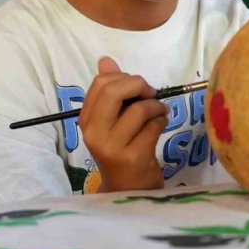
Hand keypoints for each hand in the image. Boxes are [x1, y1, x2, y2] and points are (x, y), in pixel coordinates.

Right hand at [78, 57, 167, 191]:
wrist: (129, 188)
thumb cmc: (121, 148)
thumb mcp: (112, 120)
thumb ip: (110, 90)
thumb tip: (105, 60)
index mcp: (86, 120)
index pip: (100, 84)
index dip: (124, 77)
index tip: (137, 86)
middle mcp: (95, 133)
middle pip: (114, 91)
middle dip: (139, 85)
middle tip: (151, 93)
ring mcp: (112, 146)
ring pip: (139, 109)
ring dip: (156, 105)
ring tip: (159, 111)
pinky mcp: (133, 156)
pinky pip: (153, 126)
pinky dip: (162, 120)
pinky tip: (160, 124)